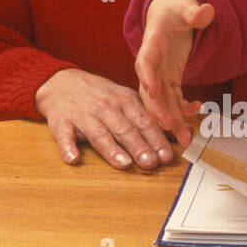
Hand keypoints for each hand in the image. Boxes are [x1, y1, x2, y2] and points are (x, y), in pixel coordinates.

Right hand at [34, 69, 174, 170]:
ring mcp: (83, 115)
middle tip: (150, 162)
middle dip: (138, 146)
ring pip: (98, 133)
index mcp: (123, 101)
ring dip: (111, 149)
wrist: (61, 83)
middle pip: (123, 128)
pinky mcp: (61, 122)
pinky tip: (73, 158)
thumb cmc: (99, 95)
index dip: (156, 138)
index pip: (143, 121)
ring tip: (123, 163)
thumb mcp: (126, 99)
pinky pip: (64, 135)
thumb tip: (185, 130)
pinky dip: (68, 147)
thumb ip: (152, 117)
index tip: (167, 155)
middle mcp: (105, 107)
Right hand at [133, 0, 214, 145]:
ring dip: (171, 119)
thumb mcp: (183, 6)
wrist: (169, 14)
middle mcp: (152, 62)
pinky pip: (173, 99)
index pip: (145, 61)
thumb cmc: (174, 9)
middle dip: (157, 108)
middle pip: (150, 88)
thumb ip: (194, 12)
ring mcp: (160, 73)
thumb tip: (206, 10)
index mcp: (151, 44)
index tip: (151, 90)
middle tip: (166, 124)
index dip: (146, 76)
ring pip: (161, 100)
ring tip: (182, 138)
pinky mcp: (169, 79)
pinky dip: (182, 109)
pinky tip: (197, 112)